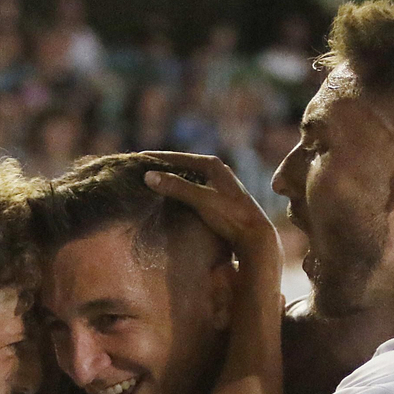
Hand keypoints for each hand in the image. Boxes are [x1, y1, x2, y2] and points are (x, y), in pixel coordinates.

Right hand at [139, 152, 280, 266]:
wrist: (255, 236)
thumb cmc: (230, 216)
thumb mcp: (201, 199)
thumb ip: (176, 187)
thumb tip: (148, 175)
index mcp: (212, 165)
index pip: (178, 157)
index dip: (157, 158)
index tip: (138, 158)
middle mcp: (217, 171)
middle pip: (182, 166)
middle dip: (162, 168)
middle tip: (140, 169)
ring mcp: (218, 185)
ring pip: (188, 178)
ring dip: (171, 180)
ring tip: (151, 182)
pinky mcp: (219, 199)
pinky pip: (193, 189)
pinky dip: (179, 190)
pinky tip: (171, 197)